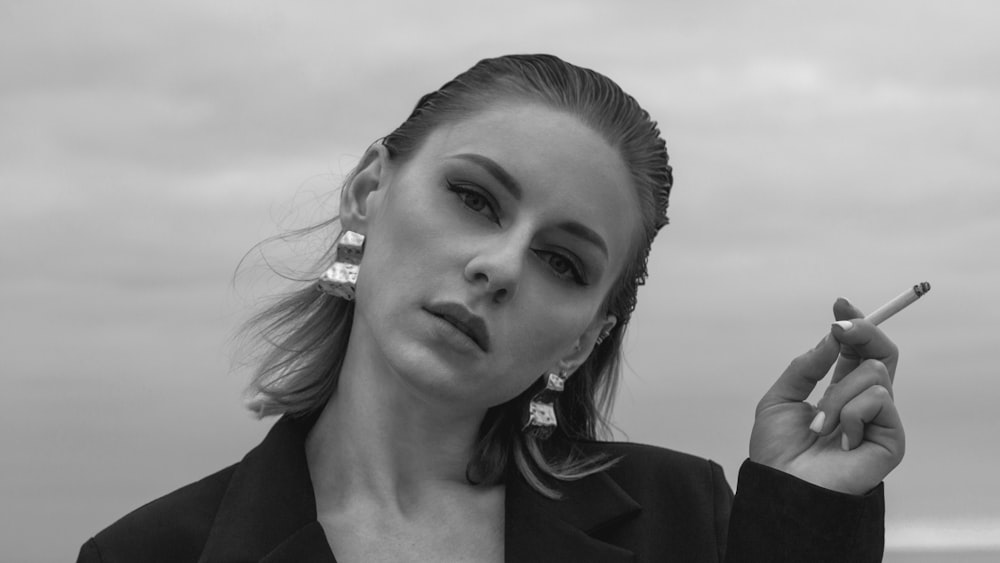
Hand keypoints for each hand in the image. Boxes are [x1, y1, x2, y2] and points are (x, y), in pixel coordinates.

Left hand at [749, 298, 904, 494]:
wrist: (782, 487)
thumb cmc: (778, 450)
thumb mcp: (781, 397)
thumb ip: (807, 365)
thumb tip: (832, 334)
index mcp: (841, 391)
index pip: (859, 350)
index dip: (855, 323)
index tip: (839, 302)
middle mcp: (865, 402)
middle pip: (883, 351)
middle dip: (865, 330)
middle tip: (841, 325)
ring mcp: (881, 420)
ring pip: (874, 373)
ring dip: (838, 393)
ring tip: (820, 425)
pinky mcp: (893, 438)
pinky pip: (879, 399)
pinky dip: (850, 413)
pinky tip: (840, 440)